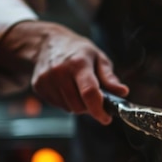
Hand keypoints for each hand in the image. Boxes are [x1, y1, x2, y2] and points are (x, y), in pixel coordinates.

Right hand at [0, 21, 128, 124]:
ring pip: (68, 108)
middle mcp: (60, 71)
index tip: (106, 118)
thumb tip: (123, 92)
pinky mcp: (38, 86)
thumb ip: (109, 77)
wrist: (46, 42)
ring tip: (77, 88)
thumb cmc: (77, 50)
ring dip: (77, 105)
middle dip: (89, 106)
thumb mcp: (98, 58)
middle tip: (92, 96)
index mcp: (79, 63)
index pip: (89, 92)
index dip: (99, 110)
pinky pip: (57, 105)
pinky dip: (65, 102)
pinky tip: (65, 88)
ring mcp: (46, 79)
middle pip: (78, 105)